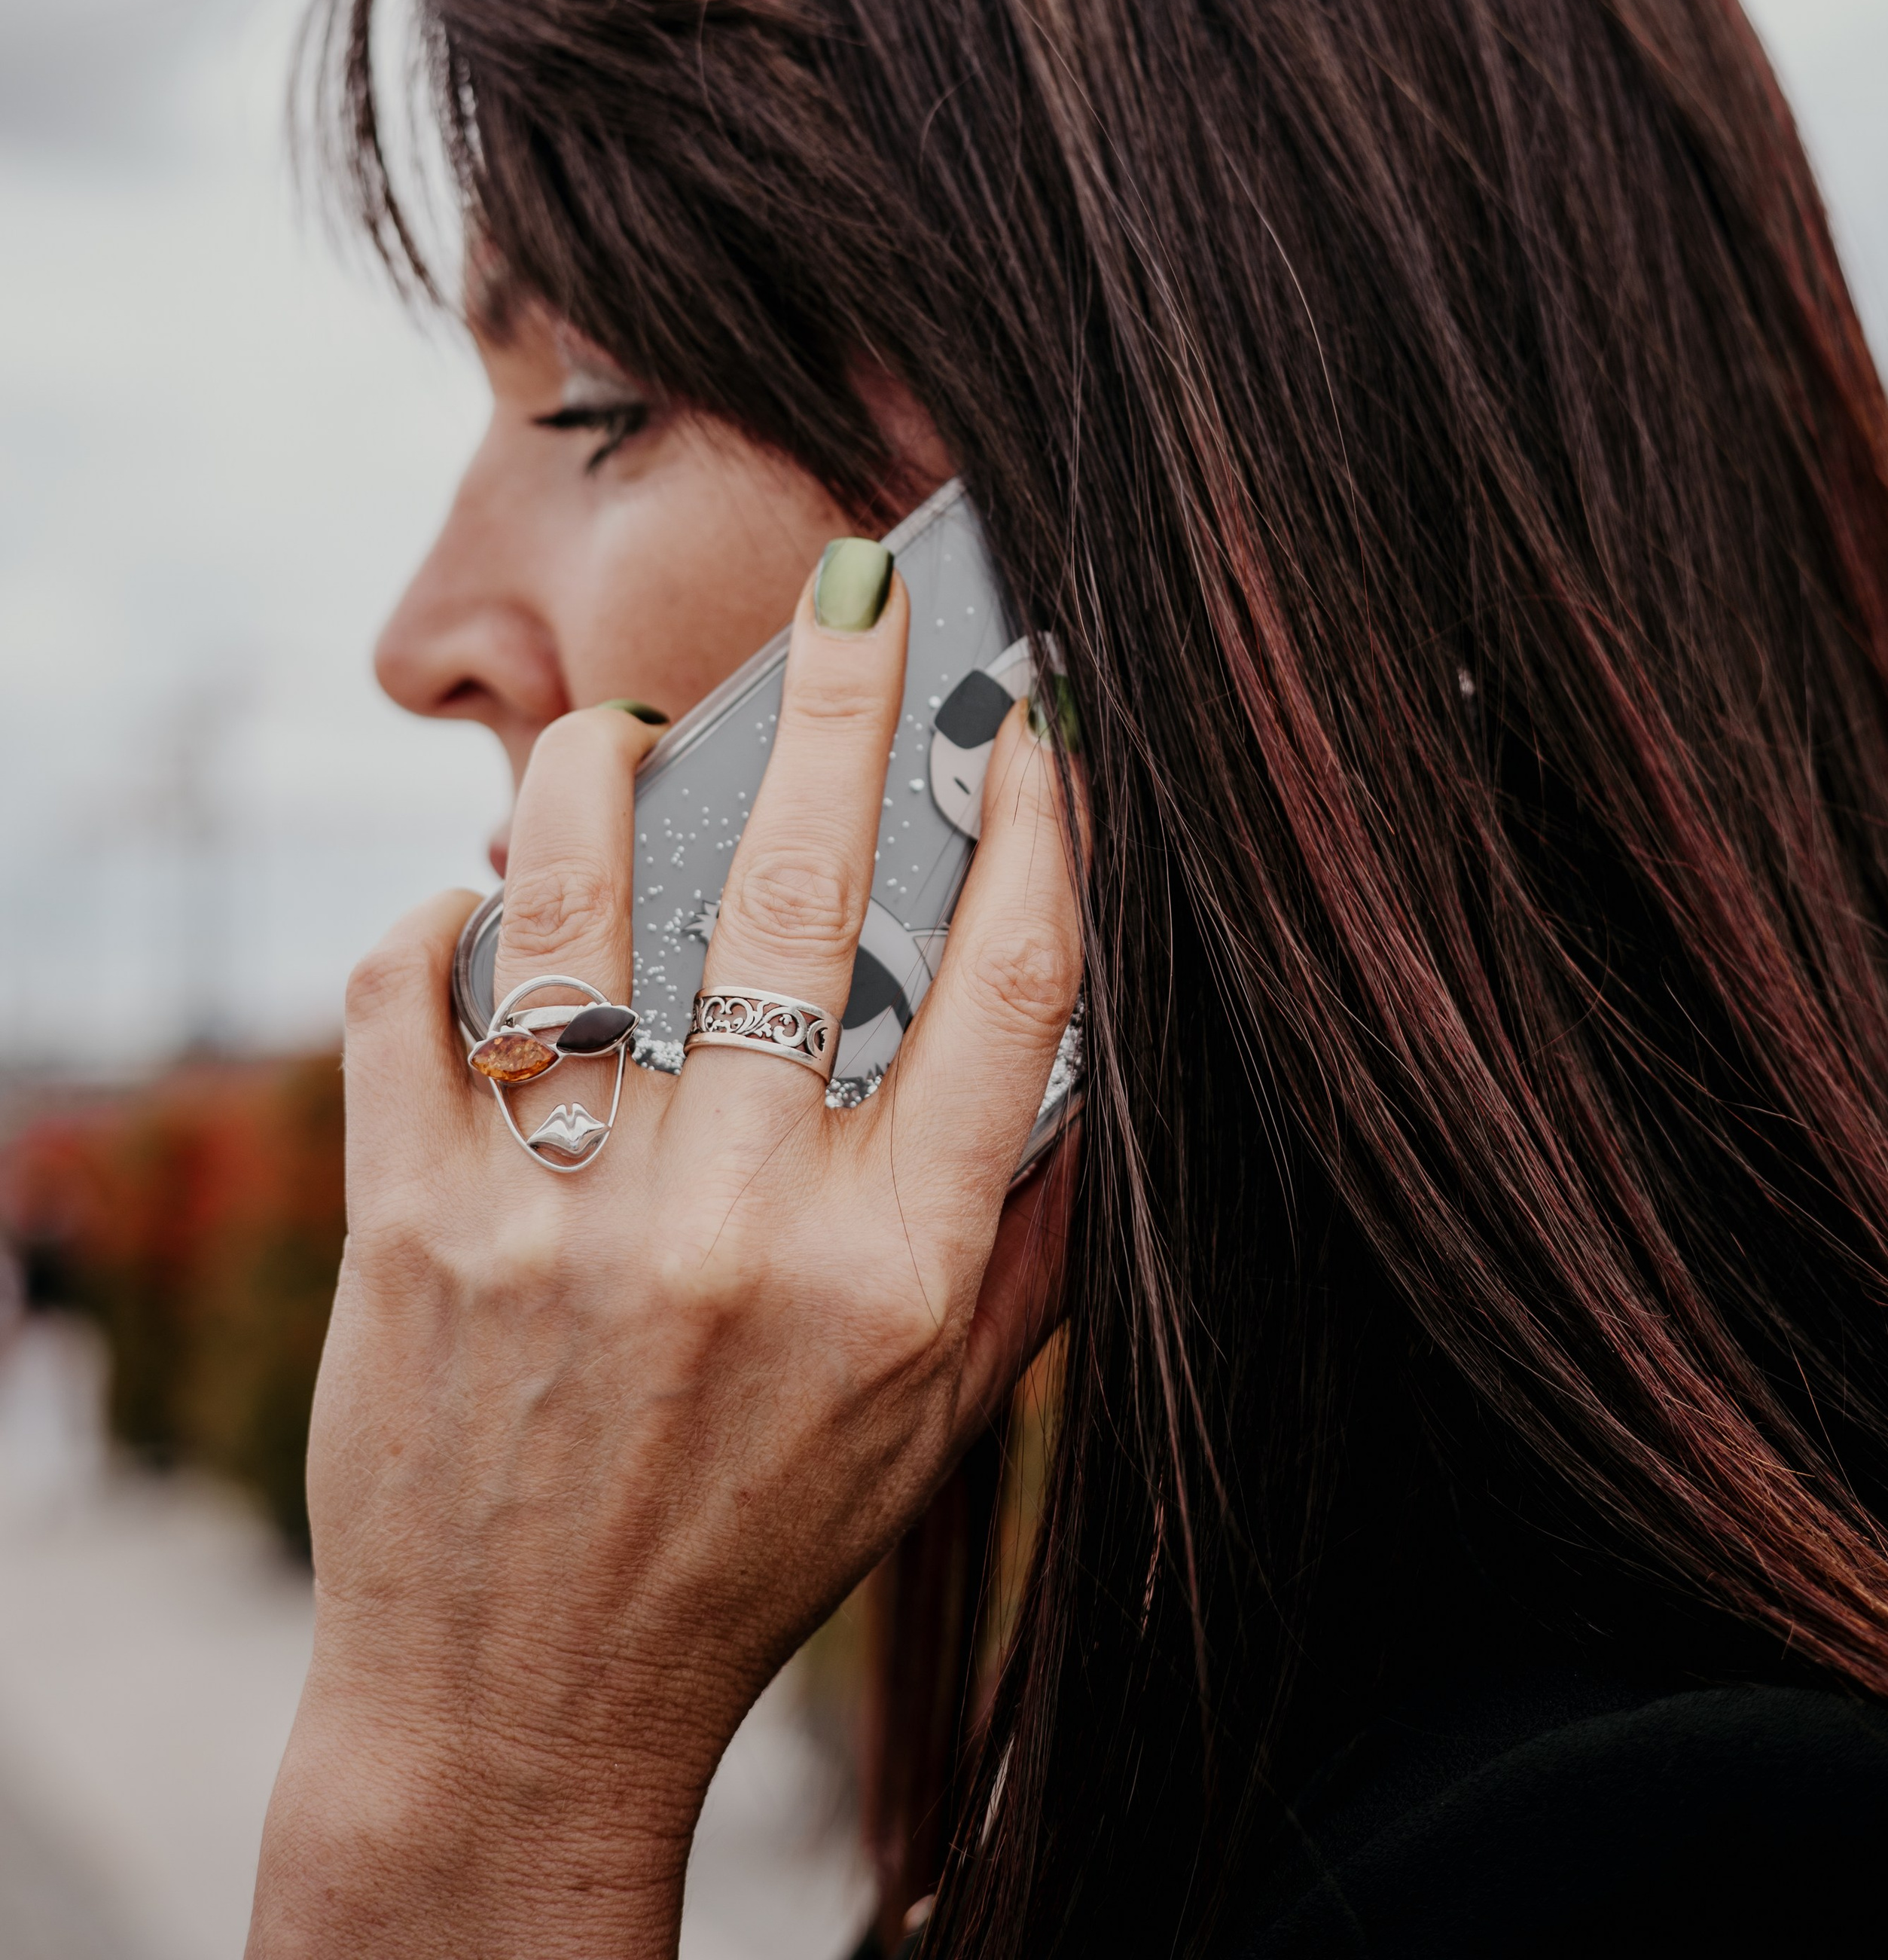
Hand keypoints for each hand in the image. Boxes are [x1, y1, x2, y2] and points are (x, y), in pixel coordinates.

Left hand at [248, 558, 1080, 1958]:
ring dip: (600, 780)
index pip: (1013, 987)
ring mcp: (567, 1225)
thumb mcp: (947, 1411)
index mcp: (899, 1269)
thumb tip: (1081, 1027)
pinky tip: (481, 904)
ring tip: (621, 724)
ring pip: (581, 912)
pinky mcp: (413, 1233)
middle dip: (843, 704)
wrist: (525, 1700)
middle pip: (808, 901)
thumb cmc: (757, 1533)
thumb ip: (1027, 1226)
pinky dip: (438, 922)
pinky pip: (412, 1002)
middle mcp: (743, 1230)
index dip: (1042, 818)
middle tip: (859, 582)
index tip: (1039, 707)